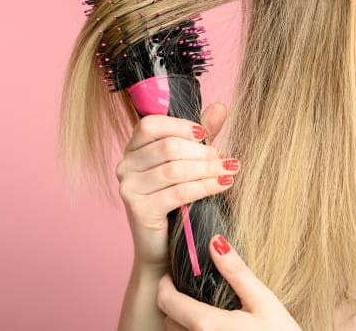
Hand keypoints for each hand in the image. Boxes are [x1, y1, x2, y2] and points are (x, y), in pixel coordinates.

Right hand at [116, 102, 235, 268]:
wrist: (163, 249)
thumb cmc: (177, 202)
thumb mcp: (190, 163)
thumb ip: (201, 135)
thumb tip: (220, 107)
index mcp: (134, 149)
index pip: (151, 125)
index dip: (180, 125)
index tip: (204, 134)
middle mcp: (125, 166)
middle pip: (167, 147)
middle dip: (203, 152)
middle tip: (227, 160)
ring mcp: (129, 188)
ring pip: (174, 169)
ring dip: (208, 169)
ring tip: (230, 171)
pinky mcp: (139, 210)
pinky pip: (178, 192)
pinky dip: (205, 186)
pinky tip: (223, 185)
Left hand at [157, 235, 301, 330]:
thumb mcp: (264, 301)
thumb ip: (237, 272)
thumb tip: (215, 241)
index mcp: (208, 325)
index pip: (166, 301)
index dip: (165, 285)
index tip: (174, 276)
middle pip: (169, 320)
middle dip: (176, 303)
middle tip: (193, 291)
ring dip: (184, 322)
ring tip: (205, 309)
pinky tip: (216, 329)